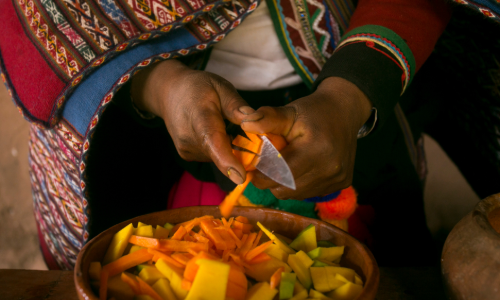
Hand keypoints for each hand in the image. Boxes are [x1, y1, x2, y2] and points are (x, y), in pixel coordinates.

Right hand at [130, 59, 261, 183]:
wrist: (169, 93)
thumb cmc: (198, 88)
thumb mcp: (221, 87)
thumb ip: (236, 106)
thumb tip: (255, 122)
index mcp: (199, 116)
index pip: (212, 141)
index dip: (226, 161)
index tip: (240, 178)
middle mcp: (189, 138)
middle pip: (221, 152)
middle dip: (240, 148)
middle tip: (243, 128)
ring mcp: (186, 149)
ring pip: (219, 155)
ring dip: (229, 146)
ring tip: (223, 125)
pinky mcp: (187, 155)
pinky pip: (212, 156)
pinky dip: (220, 147)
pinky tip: (215, 132)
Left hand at [241, 77, 372, 198]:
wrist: (345, 111)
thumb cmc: (312, 112)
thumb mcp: (289, 111)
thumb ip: (266, 119)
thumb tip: (244, 123)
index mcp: (316, 149)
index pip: (280, 173)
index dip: (261, 175)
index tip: (252, 169)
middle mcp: (330, 167)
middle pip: (287, 188)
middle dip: (270, 182)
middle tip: (263, 170)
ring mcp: (337, 178)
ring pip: (297, 194)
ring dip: (284, 185)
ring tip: (280, 168)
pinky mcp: (342, 183)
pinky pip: (310, 193)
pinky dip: (299, 186)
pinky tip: (298, 170)